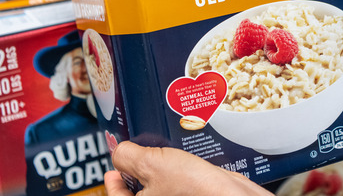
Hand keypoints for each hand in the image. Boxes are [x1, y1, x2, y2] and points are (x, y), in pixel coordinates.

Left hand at [106, 142, 273, 195]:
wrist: (231, 195)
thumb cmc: (192, 188)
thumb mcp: (151, 163)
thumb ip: (127, 156)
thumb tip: (119, 151)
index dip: (112, 182)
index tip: (112, 170)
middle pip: (139, 191)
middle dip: (138, 171)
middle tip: (137, 153)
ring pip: (159, 187)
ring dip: (158, 170)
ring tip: (158, 151)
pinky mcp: (192, 195)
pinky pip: (177, 185)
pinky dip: (176, 173)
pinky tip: (180, 158)